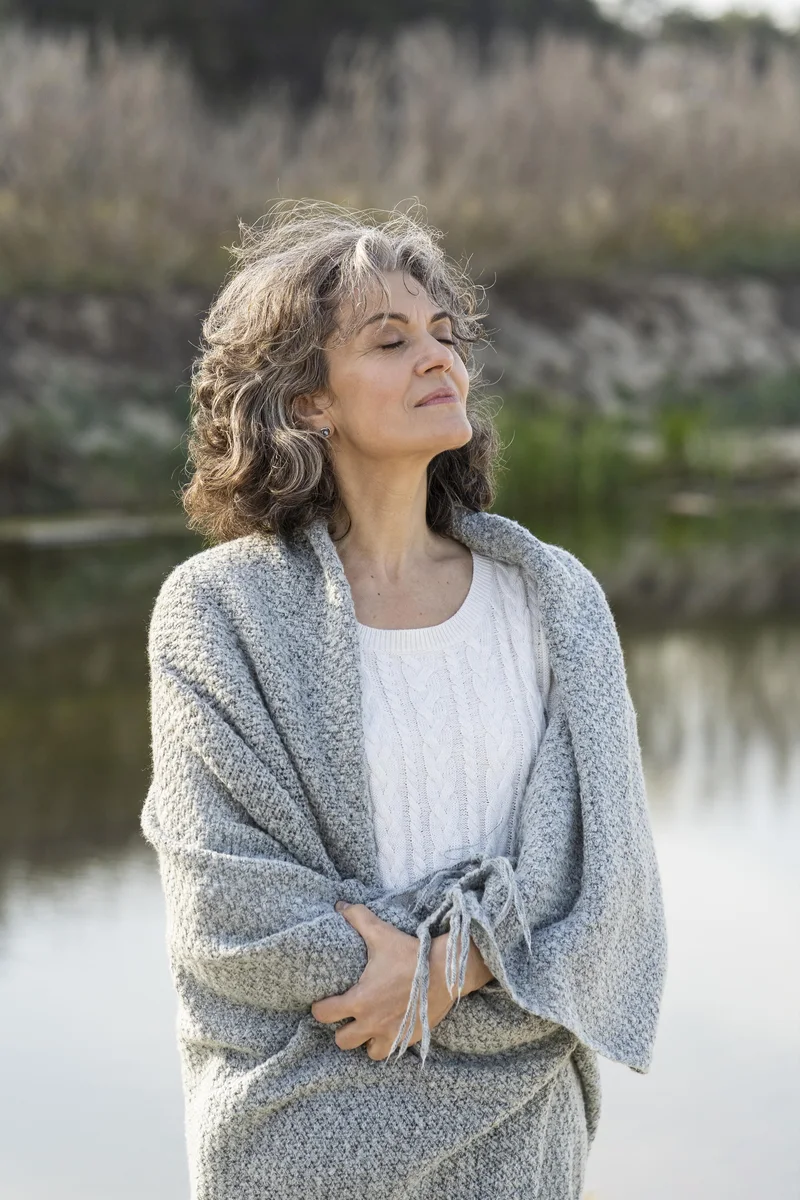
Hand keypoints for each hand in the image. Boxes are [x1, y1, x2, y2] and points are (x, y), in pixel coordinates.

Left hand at [310, 901, 461, 1060]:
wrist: (446, 971)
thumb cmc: (410, 954)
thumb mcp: (381, 933)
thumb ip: (357, 918)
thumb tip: (340, 905)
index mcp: (360, 1000)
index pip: (324, 1015)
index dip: (320, 1009)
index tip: (323, 1003)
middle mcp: (372, 1022)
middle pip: (342, 1041)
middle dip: (342, 1029)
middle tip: (347, 1016)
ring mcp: (391, 1034)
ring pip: (367, 1051)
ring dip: (365, 1041)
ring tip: (368, 1027)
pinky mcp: (408, 1039)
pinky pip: (391, 1052)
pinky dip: (387, 1044)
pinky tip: (389, 1030)